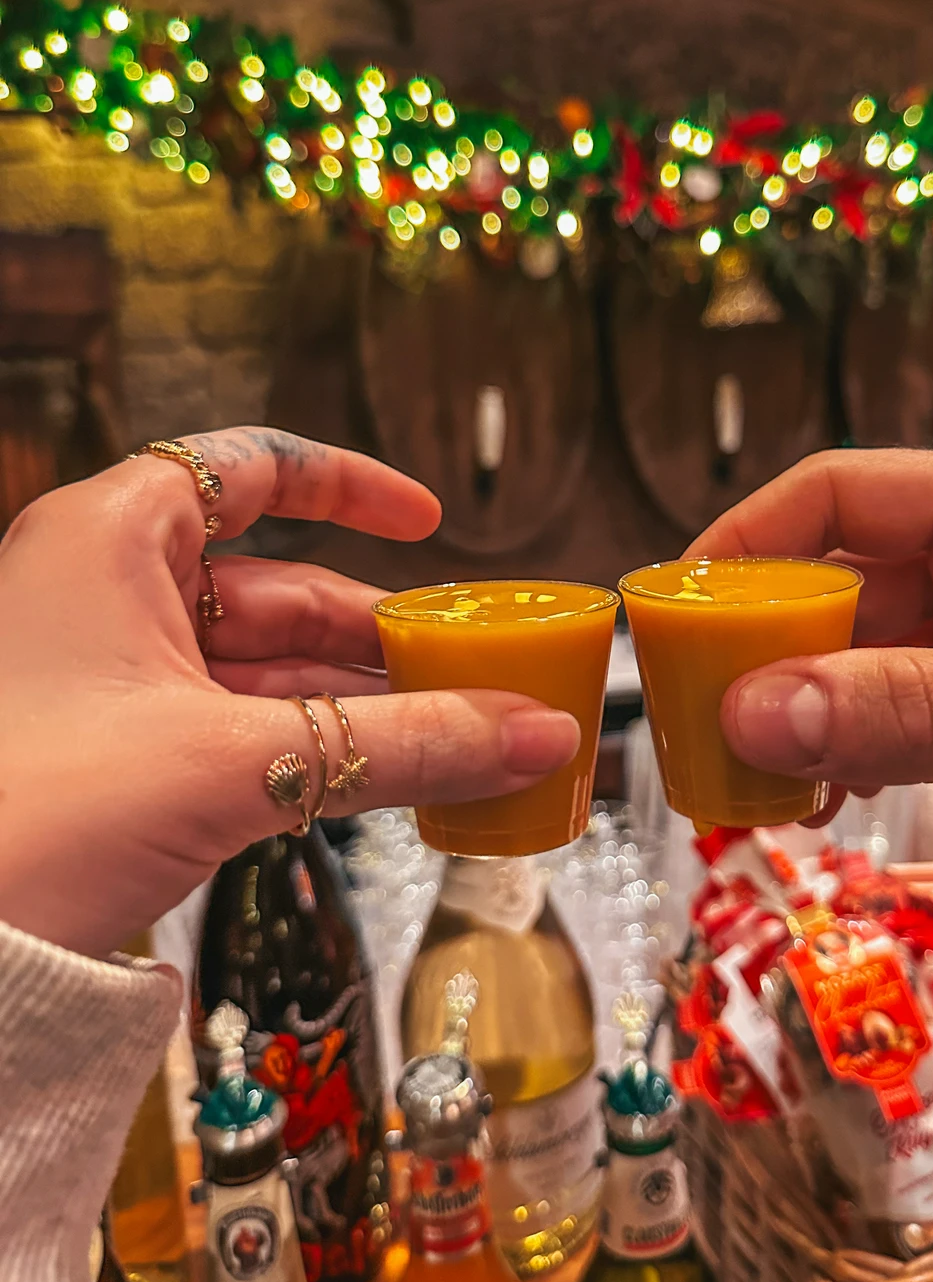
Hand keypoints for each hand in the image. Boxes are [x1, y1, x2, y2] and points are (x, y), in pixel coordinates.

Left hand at [0, 429, 579, 955]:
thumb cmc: (35, 814)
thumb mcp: (238, 765)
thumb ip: (403, 743)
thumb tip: (535, 733)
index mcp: (113, 539)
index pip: (251, 467)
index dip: (350, 485)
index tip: (428, 522)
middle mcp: (107, 589)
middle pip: (278, 584)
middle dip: (379, 633)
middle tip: (471, 673)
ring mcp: (110, 672)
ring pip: (265, 664)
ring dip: (357, 701)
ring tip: (453, 732)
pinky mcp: (118, 748)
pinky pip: (241, 724)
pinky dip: (314, 746)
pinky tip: (385, 773)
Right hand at [691, 448, 932, 886]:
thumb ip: (920, 711)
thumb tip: (752, 717)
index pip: (844, 490)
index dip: (747, 541)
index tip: (671, 609)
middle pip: (840, 574)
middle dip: (766, 640)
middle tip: (698, 716)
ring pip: (863, 652)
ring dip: (801, 705)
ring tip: (747, 774)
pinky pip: (900, 712)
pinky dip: (850, 749)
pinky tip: (822, 798)